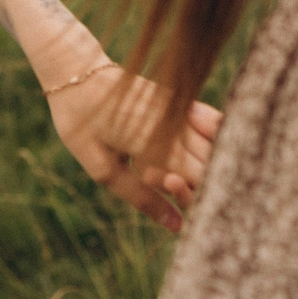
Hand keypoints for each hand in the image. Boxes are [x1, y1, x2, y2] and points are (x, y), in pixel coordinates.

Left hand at [48, 63, 221, 233]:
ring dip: (208, 165)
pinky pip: (213, 125)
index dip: (200, 197)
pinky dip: (211, 142)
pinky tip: (184, 149)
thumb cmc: (83, 123)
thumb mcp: (103, 168)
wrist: (77, 72)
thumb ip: (143, 198)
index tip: (179, 200)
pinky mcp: (183, 101)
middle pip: (216, 164)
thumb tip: (179, 226)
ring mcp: (183, 110)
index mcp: (155, 143)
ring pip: (220, 145)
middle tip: (162, 182)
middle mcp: (176, 125)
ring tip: (167, 167)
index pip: (203, 177)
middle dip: (204, 185)